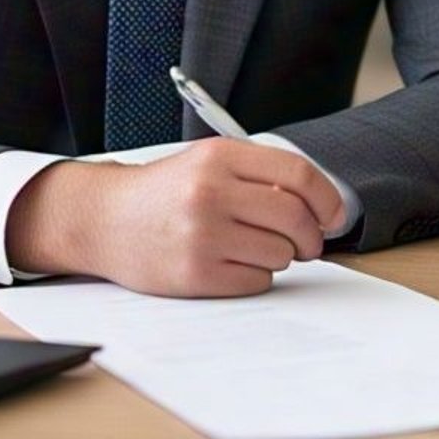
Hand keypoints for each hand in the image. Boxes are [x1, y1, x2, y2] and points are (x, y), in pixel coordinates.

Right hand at [7, 139, 347, 296]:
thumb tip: (318, 204)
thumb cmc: (164, 193)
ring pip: (280, 253)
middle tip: (309, 243)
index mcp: (220, 158)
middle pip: (294, 217)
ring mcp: (201, 235)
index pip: (298, 174)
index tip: (334, 215)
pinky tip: (235, 264)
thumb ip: (258, 174)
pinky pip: (256, 280)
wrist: (104, 220)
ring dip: (281, 256)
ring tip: (255, 248)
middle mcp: (210, 193)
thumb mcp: (208, 163)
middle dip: (311, 235)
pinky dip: (257, 276)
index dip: (327, 198)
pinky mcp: (194, 273)